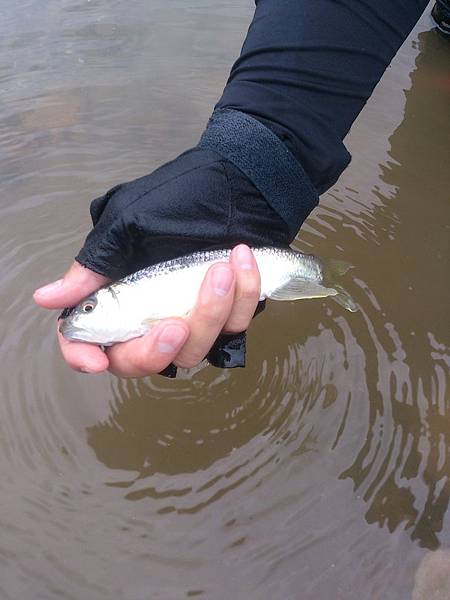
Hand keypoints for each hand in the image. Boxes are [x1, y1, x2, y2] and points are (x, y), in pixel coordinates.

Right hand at [34, 146, 290, 375]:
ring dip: (209, 312)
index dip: (84, 355)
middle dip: (156, 350)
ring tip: (220, 269)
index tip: (97, 361)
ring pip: (193, 351)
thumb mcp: (128, 224)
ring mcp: (191, 318)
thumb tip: (46, 299)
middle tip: (174, 326)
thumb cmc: (180, 197)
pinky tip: (241, 259)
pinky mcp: (229, 315)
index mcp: (118, 293)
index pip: (90, 337)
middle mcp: (151, 313)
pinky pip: (236, 327)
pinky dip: (243, 295)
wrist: (239, 181)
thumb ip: (93, 266)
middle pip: (139, 361)